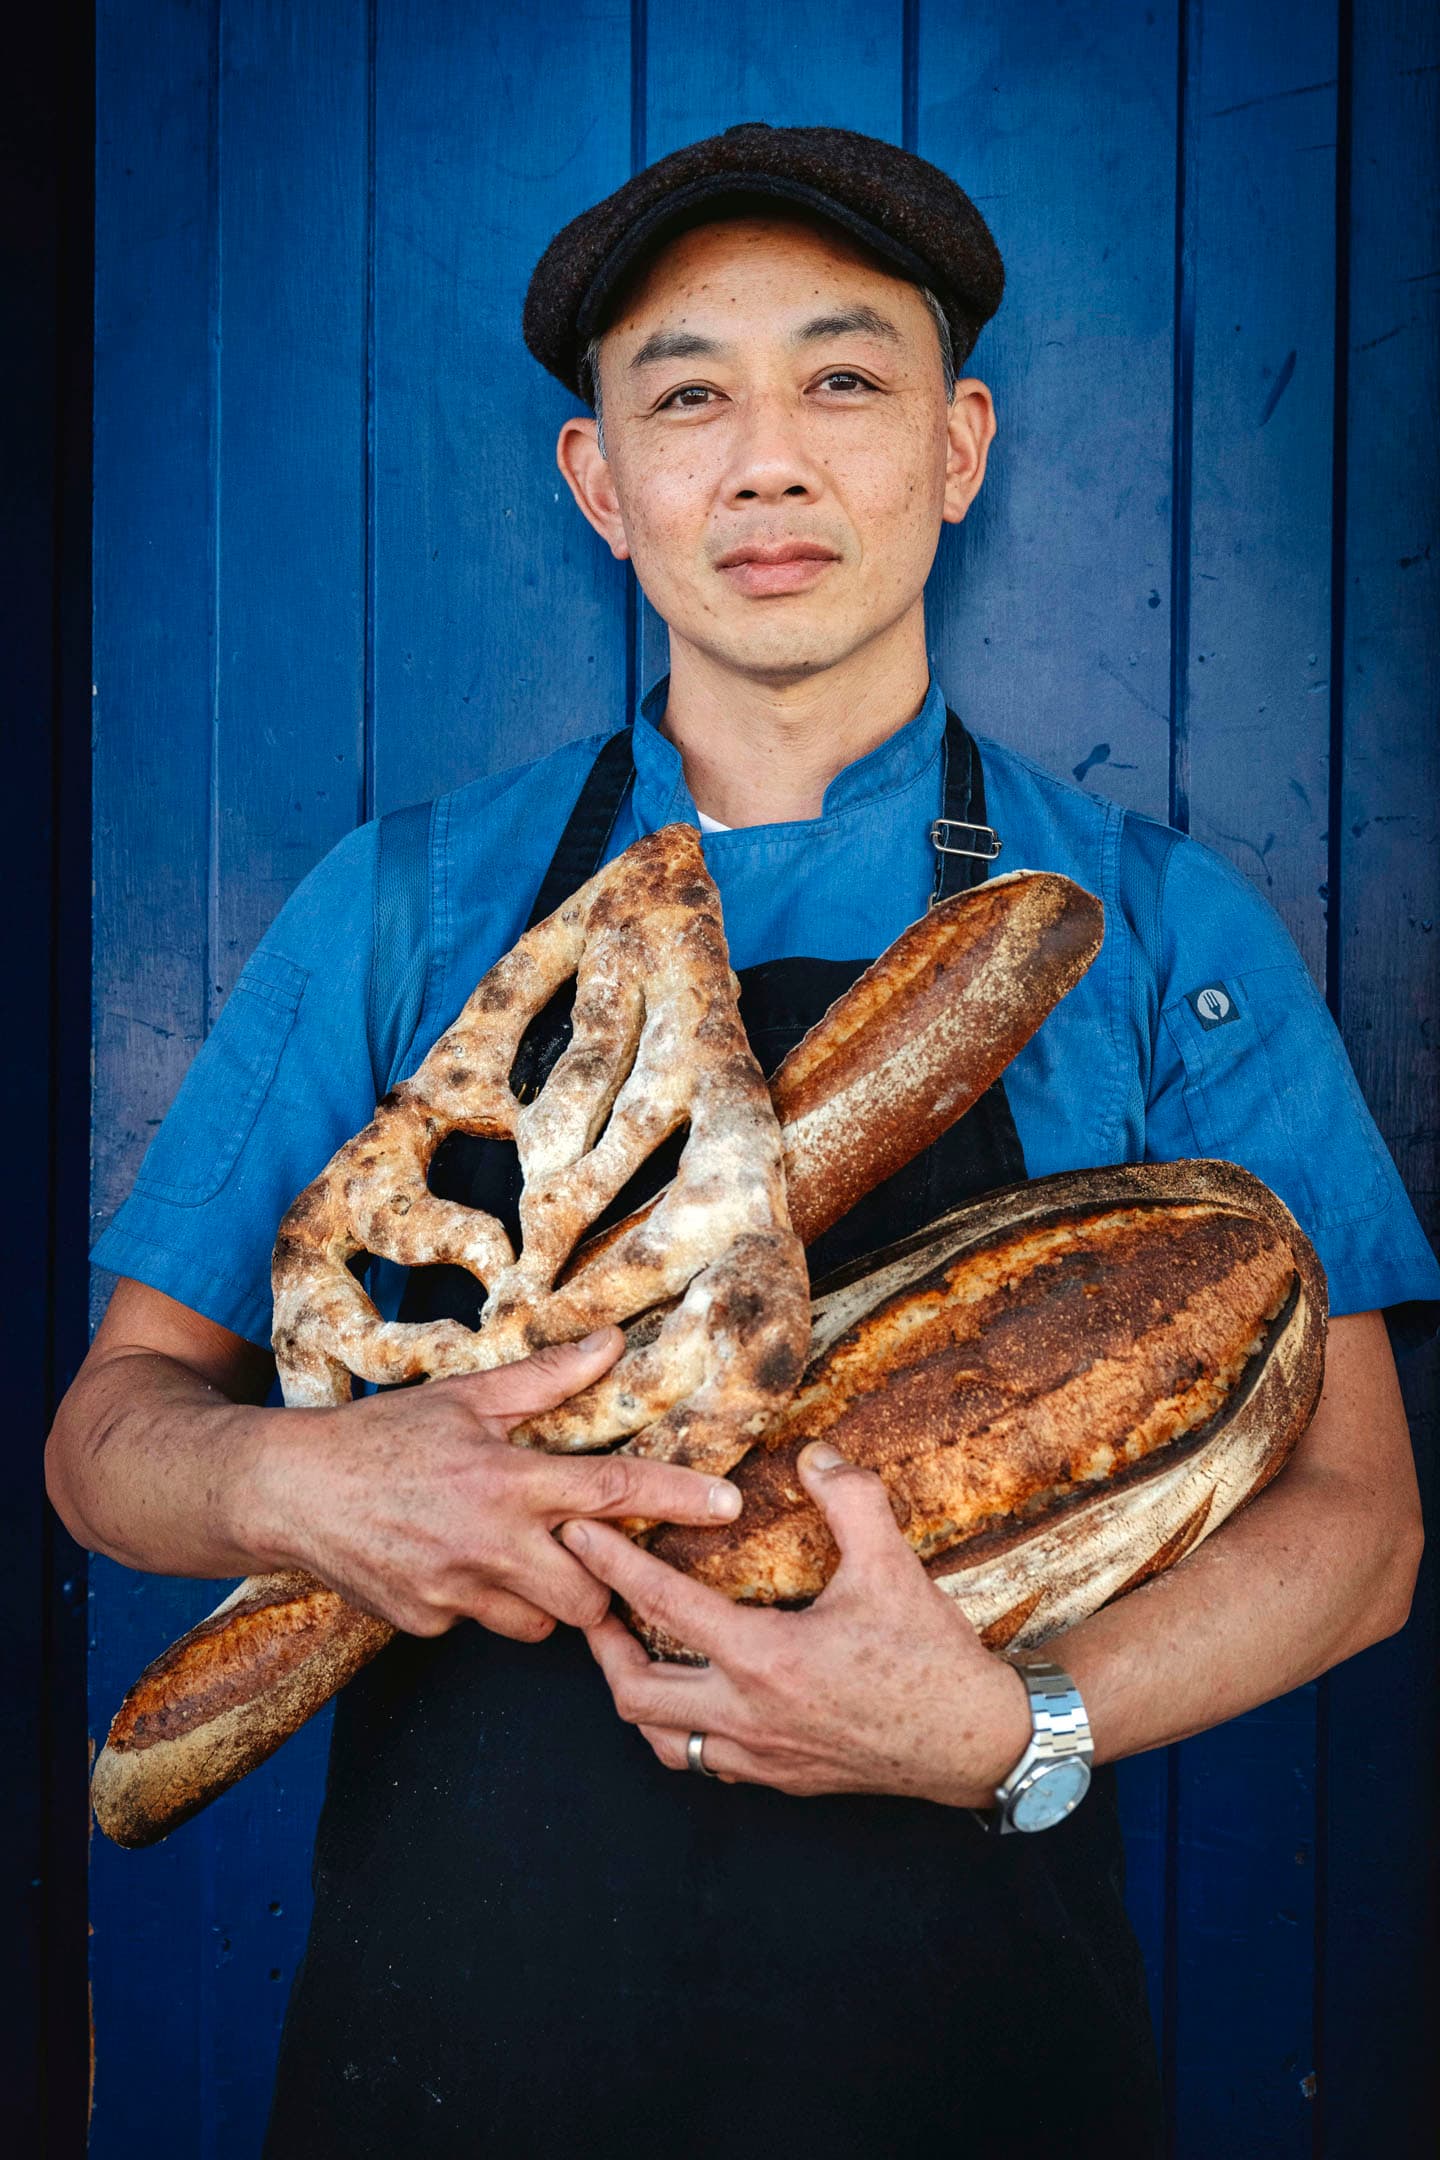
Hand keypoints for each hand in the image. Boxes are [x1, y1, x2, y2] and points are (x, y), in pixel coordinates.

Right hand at [251, 1328, 744, 1643]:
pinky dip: (480, 1603)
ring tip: (512, 1554)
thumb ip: (544, 1380)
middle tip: (584, 1550)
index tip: (728, 1504)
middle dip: (602, 1580)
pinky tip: (451, 1564)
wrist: (286, 1491)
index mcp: (507, 1480)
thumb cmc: (379, 1435)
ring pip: (540, 1624)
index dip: (676, 1499)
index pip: (612, 1492)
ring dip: (543, 1599)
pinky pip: (479, 1626)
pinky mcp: (425, 1623)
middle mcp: (489, 1543)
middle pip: (590, 1591)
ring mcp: (455, 1592)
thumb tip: (609, 1344)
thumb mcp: (463, 1397)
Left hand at [561, 1440, 1032, 1806]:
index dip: (609, 1564)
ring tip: (627, 1653)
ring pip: (662, 1740)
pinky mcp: (780, 1779)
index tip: (575, 1533)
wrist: (976, 1743)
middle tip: (589, 1604)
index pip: (662, 1603)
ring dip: (635, 1696)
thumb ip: (849, 1499)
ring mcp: (761, 1755)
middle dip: (599, 1646)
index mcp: (764, 1657)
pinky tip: (691, 1698)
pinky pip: (705, 1762)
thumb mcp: (892, 1564)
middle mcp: (748, 1714)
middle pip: (634, 1692)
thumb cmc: (932, 1656)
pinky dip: (680, 1730)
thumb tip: (815, 1453)